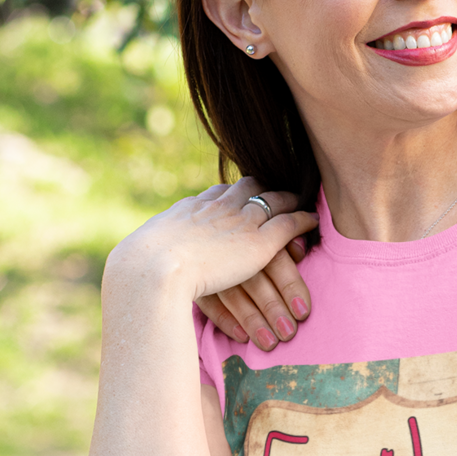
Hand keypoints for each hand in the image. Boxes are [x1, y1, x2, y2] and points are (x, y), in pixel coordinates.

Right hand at [108, 178, 317, 325]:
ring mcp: (240, 221)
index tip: (243, 193)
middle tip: (279, 187)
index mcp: (192, 208)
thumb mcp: (148, 251)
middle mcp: (218, 207)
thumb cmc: (143, 269)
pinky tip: (313, 220)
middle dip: (265, 186)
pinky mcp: (259, 241)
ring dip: (291, 199)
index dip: (235, 193)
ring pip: (274, 201)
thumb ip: (158, 249)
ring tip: (303, 200)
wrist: (153, 268)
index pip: (219, 192)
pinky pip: (289, 223)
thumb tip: (145, 257)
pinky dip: (303, 219)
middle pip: (249, 187)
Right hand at [195, 233, 312, 351]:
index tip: (303, 311)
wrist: (183, 235)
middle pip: (255, 278)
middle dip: (273, 308)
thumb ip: (284, 239)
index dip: (291, 286)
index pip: (276, 259)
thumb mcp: (265, 225)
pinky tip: (242, 337)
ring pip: (232, 292)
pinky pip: (208, 302)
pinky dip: (225, 319)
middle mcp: (229, 243)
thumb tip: (299, 248)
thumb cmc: (238, 227)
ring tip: (269, 343)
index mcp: (252, 229)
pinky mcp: (188, 275)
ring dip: (252, 319)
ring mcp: (206, 259)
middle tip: (289, 333)